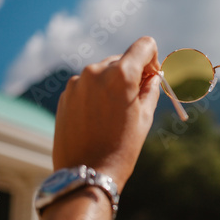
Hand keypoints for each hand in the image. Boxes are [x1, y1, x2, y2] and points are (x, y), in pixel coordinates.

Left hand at [52, 36, 160, 191]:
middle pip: (123, 59)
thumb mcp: (145, 117)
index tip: (151, 76)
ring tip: (114, 113)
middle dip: (132, 74)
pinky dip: (97, 92)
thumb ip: (151, 88)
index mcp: (121, 75)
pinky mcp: (66, 94)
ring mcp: (78, 82)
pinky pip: (88, 84)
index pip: (144, 45)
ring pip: (104, 71)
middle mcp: (97, 71)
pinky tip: (98, 117)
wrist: (87, 173)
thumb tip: (153, 75)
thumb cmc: (122, 148)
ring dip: (113, 83)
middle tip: (136, 99)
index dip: (153, 58)